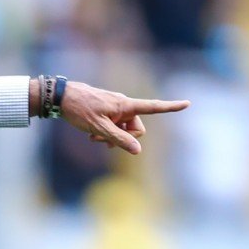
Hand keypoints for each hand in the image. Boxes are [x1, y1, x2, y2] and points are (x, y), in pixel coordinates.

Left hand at [59, 82, 188, 155]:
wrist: (61, 97)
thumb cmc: (79, 110)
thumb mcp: (98, 128)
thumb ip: (118, 139)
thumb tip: (137, 151)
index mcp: (125, 106)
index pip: (152, 107)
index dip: (170, 107)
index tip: (187, 103)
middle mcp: (123, 105)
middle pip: (136, 127)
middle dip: (124, 138)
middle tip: (102, 141)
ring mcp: (115, 107)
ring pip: (123, 128)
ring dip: (112, 136)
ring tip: (93, 138)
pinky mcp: (107, 109)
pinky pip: (114, 124)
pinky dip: (107, 131)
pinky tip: (92, 134)